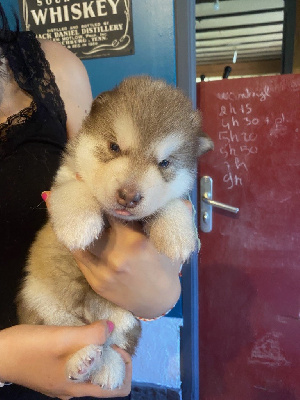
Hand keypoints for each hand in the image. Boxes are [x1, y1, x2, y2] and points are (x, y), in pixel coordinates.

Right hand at [0, 321, 130, 398]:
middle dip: (112, 357)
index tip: (116, 346)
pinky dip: (86, 352)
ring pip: (93, 371)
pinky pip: (80, 366)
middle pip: (106, 379)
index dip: (124, 367)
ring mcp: (63, 382)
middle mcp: (73, 390)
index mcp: (78, 388)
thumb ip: (91, 334)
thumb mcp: (62, 338)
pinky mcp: (55, 373)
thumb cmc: (30, 349)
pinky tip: (80, 337)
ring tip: (95, 333)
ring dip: (99, 353)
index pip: (117, 389)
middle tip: (105, 335)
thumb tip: (112, 328)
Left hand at [42, 191, 187, 318]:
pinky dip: (76, 241)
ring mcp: (102, 271)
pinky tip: (72, 230)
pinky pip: (80, 257)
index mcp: (136, 243)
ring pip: (82, 240)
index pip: (114, 213)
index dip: (107, 200)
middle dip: (91, 208)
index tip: (101, 188)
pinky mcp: (95, 281)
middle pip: (95, 224)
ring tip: (67, 206)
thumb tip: (183, 200)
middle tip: (83, 193)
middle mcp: (116, 256)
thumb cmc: (166, 269)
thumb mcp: (171, 244)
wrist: (158, 302)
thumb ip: (173, 220)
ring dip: (78, 223)